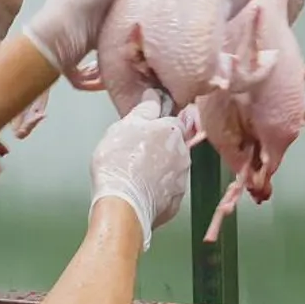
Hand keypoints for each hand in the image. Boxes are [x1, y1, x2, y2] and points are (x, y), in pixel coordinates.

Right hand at [89, 91, 190, 251]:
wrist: (121, 204)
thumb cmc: (120, 163)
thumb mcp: (125, 125)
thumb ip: (144, 109)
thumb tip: (153, 98)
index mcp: (173, 132)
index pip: (173, 120)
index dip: (157, 124)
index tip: (145, 129)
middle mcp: (184, 155)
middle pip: (173, 146)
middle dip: (158, 148)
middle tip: (134, 153)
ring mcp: (181, 181)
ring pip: (171, 169)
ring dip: (158, 170)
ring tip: (134, 175)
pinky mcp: (175, 203)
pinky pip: (166, 192)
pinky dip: (156, 191)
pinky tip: (139, 191)